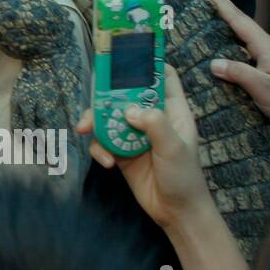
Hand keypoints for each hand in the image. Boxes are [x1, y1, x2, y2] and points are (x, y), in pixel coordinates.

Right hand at [77, 65, 211, 229]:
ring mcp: (134, 134)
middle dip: (105, 95)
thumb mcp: (174, 148)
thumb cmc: (184, 177)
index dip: (147, 63)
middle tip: (92, 101)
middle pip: (124, 93)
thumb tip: (127, 110)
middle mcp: (151, 118)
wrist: (177, 213)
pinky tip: (106, 163)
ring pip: (108, 116)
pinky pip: (103, 142)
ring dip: (95, 122)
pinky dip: (99, 149)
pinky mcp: (121, 152)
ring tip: (85, 130)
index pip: (162, 76)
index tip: (126, 55)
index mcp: (171, 110)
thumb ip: (153, 124)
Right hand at [200, 0, 269, 142]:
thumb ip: (239, 74)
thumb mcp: (265, 89)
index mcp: (267, 47)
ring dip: (226, 24)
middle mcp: (269, 47)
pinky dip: (231, 42)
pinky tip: (222, 47)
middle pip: (241, 23)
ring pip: (243, 36)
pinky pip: (245, 49)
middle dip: (221, 8)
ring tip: (206, 17)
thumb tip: (212, 63)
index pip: (239, 20)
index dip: (221, 4)